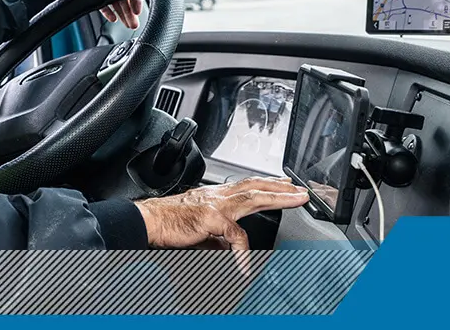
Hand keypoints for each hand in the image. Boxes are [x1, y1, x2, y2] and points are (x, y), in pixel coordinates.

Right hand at [134, 176, 308, 251]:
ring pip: (253, 196)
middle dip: (281, 186)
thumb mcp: (200, 230)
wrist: (147, 221)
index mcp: (216, 196)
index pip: (248, 186)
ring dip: (278, 196)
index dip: (269, 185)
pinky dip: (242, 251)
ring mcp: (215, 204)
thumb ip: (219, 235)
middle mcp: (218, 195)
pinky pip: (235, 235)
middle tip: (301, 189)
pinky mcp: (210, 218)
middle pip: (256, 185)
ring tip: (296, 199)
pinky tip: (246, 264)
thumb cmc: (168, 223)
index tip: (285, 186)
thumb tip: (231, 246)